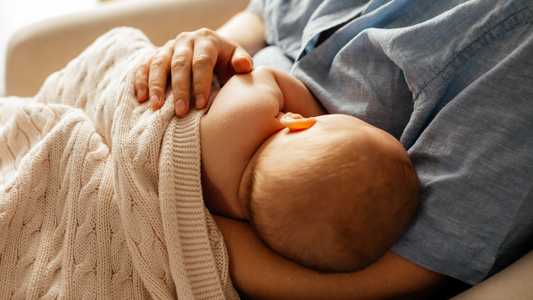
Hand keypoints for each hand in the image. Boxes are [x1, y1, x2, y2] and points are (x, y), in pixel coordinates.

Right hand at [134, 28, 253, 115]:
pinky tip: (142, 98)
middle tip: (180, 112)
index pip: (202, 61)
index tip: (201, 105)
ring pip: (159, 64)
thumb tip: (243, 65)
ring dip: (156, 87)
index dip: (201, 83)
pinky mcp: (156, 55)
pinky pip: (144, 65)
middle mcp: (185, 40)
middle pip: (179, 64)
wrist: (210, 51)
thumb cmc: (226, 61)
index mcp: (207, 40)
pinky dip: (141, 81)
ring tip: (156, 108)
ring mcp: (168, 47)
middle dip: (179, 89)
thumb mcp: (237, 60)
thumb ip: (243, 62)